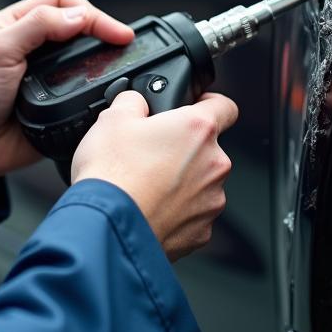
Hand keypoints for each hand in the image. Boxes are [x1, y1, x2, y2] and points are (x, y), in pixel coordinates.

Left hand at [0, 0, 133, 189]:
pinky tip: (105, 88)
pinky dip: (97, 87)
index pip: (63, 0)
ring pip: (86, 57)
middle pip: (80, 25)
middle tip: (123, 42)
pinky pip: (84, 90)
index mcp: (17, 23)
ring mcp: (48, 74)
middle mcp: (35, 45)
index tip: (110, 30)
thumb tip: (78, 15)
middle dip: (102, 30)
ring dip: (102, 58)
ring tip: (120, 61)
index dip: (89, 11)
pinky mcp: (57, 101)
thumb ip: (36, 27)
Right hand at [72, 89, 236, 260]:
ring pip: (201, 182)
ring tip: (146, 184)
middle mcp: (213, 164)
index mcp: (197, 129)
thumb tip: (136, 101)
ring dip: (181, 180)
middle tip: (150, 152)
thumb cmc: (112, 174)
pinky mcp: (201, 231)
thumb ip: (133, 100)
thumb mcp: (112, 117)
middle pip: (208, 148)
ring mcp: (210, 200)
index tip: (195, 107)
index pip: (225, 106)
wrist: (106, 228)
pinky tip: (149, 207)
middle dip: (183, 148)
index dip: (208, 103)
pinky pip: (193, 213)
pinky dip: (176, 210)